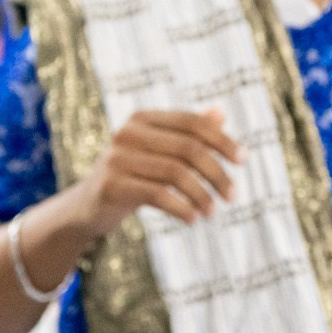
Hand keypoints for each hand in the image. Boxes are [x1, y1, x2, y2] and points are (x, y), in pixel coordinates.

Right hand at [77, 108, 243, 232]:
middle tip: (233, 196)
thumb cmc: (132, 176)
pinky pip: (157, 195)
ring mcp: (116, 158)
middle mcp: (127, 132)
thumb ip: (187, 133)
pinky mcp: (110, 185)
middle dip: (216, 173)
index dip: (222, 140)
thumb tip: (220, 112)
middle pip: (188, 148)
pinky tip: (194, 219)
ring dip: (201, 195)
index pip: (191, 123)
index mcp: (142, 119)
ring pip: (175, 173)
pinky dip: (182, 208)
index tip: (244, 160)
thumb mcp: (158, 152)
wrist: (87, 206)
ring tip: (213, 212)